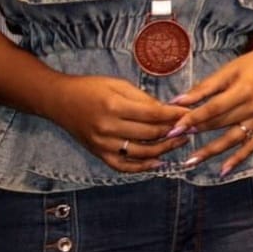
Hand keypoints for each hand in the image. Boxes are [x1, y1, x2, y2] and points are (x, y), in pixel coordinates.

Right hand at [46, 74, 190, 173]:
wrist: (60, 101)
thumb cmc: (91, 88)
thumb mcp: (118, 84)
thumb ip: (143, 98)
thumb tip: (167, 109)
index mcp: (115, 106)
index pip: (153, 114)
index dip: (175, 115)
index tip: (191, 113)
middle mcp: (108, 128)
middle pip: (150, 134)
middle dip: (174, 131)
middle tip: (192, 126)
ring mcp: (103, 144)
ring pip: (141, 152)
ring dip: (165, 148)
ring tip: (181, 141)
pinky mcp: (98, 154)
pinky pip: (123, 166)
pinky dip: (142, 167)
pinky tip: (159, 162)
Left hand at [167, 43, 252, 176]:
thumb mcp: (228, 70)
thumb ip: (204, 87)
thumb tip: (178, 101)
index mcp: (244, 91)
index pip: (213, 109)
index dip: (193, 118)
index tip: (174, 128)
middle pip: (220, 123)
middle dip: (196, 130)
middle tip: (174, 140)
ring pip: (232, 138)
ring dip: (211, 151)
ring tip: (191, 161)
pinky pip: (251, 145)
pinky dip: (238, 159)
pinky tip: (223, 170)